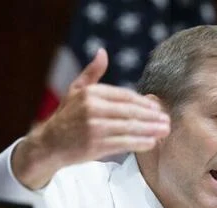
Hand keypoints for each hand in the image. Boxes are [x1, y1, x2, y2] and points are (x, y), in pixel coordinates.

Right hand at [12, 48, 169, 188]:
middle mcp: (93, 109)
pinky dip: (139, 143)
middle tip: (167, 120)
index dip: (143, 102)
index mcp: (91, 93)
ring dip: (150, 130)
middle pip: (130, 111)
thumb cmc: (65, 117)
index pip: (125, 95)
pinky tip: (151, 143)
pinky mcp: (95, 145)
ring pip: (130, 128)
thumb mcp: (75, 91)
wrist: (49, 144)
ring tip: (164, 131)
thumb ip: (92, 73)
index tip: (157, 107)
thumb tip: (102, 52)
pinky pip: (123, 143)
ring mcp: (94, 128)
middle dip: (152, 117)